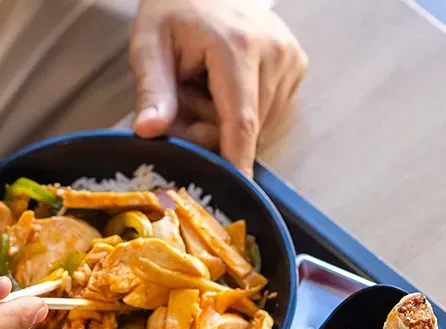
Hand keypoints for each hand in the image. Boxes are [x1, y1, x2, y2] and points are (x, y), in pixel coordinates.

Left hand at [131, 0, 308, 174]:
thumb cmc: (174, 10)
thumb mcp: (149, 43)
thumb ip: (151, 90)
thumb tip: (148, 131)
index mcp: (239, 46)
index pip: (241, 122)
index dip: (237, 162)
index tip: (239, 195)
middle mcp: (274, 53)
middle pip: (247, 129)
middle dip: (214, 133)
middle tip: (185, 103)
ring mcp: (290, 59)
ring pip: (260, 125)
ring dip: (229, 122)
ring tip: (206, 86)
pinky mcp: (297, 66)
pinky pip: (270, 113)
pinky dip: (245, 109)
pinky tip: (227, 84)